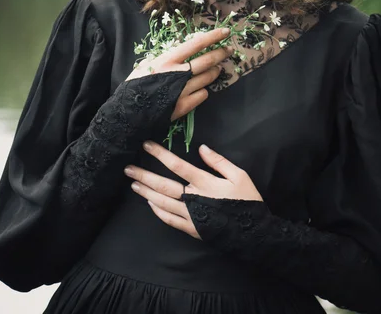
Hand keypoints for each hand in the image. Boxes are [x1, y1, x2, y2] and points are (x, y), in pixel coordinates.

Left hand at [124, 140, 262, 239]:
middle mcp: (193, 198)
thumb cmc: (247, 201)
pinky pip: (170, 220)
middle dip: (144, 175)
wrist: (253, 234)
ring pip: (162, 202)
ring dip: (146, 192)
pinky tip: (149, 203)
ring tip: (133, 184)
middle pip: (163, 185)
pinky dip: (157, 211)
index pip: (177, 165)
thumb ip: (219, 161)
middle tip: (128, 169)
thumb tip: (201, 148)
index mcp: (204, 182)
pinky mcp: (191, 229)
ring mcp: (190, 215)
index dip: (160, 154)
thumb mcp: (239, 175)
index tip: (146, 145)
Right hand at [125, 27, 233, 121]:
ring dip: (214, 72)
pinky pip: (202, 95)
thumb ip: (164, 58)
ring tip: (216, 69)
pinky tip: (199, 90)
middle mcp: (178, 73)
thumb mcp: (146, 65)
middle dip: (221, 53)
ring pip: (208, 77)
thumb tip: (178, 52)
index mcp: (168, 59)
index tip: (225, 32)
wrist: (128, 113)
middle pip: (207, 60)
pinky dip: (203, 91)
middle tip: (228, 50)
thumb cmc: (135, 86)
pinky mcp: (184, 106)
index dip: (213, 37)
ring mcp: (183, 90)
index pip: (196, 44)